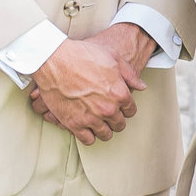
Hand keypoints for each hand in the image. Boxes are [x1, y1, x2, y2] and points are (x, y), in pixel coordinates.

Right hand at [25, 28, 143, 144]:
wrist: (54, 59)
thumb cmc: (82, 55)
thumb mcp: (113, 57)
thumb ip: (130, 74)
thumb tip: (141, 86)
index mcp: (119, 93)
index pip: (131, 110)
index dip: (126, 108)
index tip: (120, 106)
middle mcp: (108, 108)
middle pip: (119, 124)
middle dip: (116, 119)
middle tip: (109, 114)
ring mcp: (91, 118)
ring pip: (105, 134)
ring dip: (104, 129)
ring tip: (99, 122)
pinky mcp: (73, 123)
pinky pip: (88, 140)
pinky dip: (89, 136)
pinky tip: (86, 128)